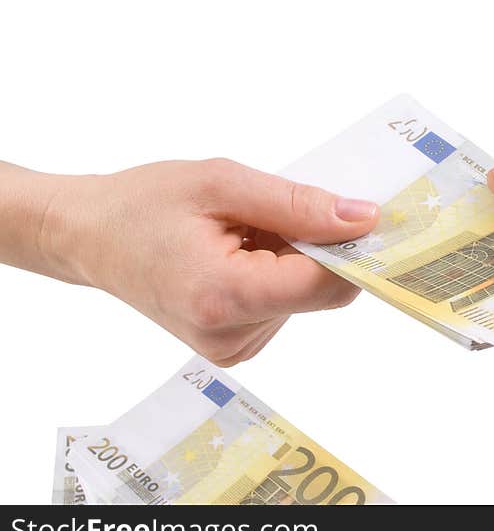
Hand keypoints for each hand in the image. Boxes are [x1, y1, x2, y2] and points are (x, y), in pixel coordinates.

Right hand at [40, 159, 378, 365]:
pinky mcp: (235, 346)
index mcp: (225, 296)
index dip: (353, 249)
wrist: (89, 237)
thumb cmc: (145, 204)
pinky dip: (276, 272)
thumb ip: (298, 205)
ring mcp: (234, 348)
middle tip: (273, 211)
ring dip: (291, 257)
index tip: (366, 215)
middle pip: (319, 291)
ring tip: (239, 233)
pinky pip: (284, 303)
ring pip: (305, 296)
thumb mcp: (222, 183)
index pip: (325, 284)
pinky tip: (238, 253)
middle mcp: (232, 336)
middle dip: (315, 246)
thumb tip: (363, 219)